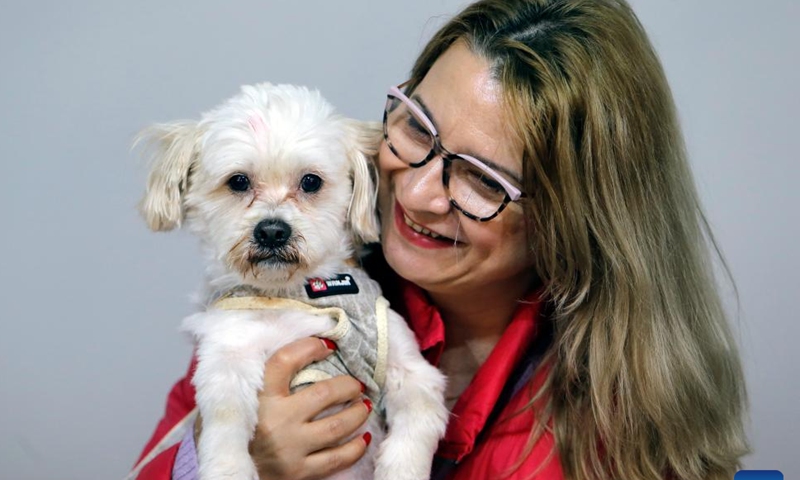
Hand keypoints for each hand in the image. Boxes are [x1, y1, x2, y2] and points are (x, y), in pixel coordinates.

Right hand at [249, 337, 371, 479]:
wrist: (235, 475)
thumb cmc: (244, 434)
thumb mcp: (247, 403)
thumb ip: (267, 381)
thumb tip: (308, 350)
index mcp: (260, 399)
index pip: (284, 362)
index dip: (309, 348)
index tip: (328, 346)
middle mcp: (275, 422)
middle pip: (323, 393)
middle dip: (348, 385)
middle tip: (357, 385)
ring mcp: (289, 449)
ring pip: (336, 426)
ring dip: (357, 413)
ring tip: (364, 406)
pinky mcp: (299, 473)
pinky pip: (338, 458)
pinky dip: (356, 447)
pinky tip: (363, 437)